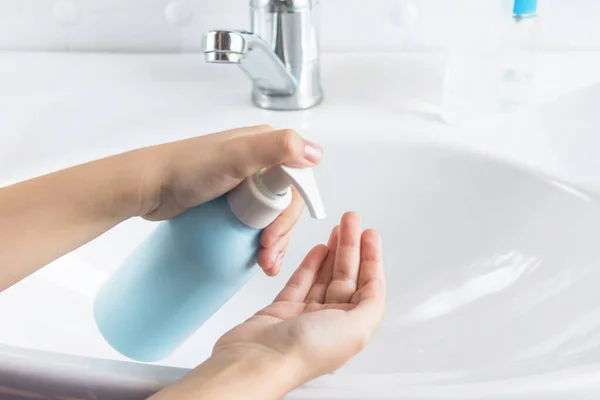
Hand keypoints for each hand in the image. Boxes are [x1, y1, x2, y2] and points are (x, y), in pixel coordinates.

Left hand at [137, 125, 322, 274]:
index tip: (274, 237)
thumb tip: (316, 154)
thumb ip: (277, 148)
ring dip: (274, 241)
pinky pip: (254, 220)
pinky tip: (257, 255)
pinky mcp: (229, 199)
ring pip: (271, 214)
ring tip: (262, 263)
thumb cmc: (187, 170)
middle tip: (266, 256)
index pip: (297, 183)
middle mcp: (258, 161)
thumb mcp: (236, 156)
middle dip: (281, 233)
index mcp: (266, 145)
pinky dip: (260, 239)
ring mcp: (243, 181)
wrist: (147, 187)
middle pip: (285, 203)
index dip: (291, 214)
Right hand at [212, 212, 385, 383]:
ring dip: (334, 250)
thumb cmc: (303, 352)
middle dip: (352, 246)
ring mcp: (306, 314)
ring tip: (338, 227)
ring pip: (325, 275)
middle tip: (352, 221)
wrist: (257, 360)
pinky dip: (311, 264)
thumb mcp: (354, 329)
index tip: (370, 235)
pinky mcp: (283, 309)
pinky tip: (319, 249)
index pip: (368, 286)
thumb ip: (370, 306)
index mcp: (351, 327)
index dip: (371, 258)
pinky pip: (302, 281)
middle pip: (347, 276)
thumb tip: (376, 287)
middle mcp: (331, 321)